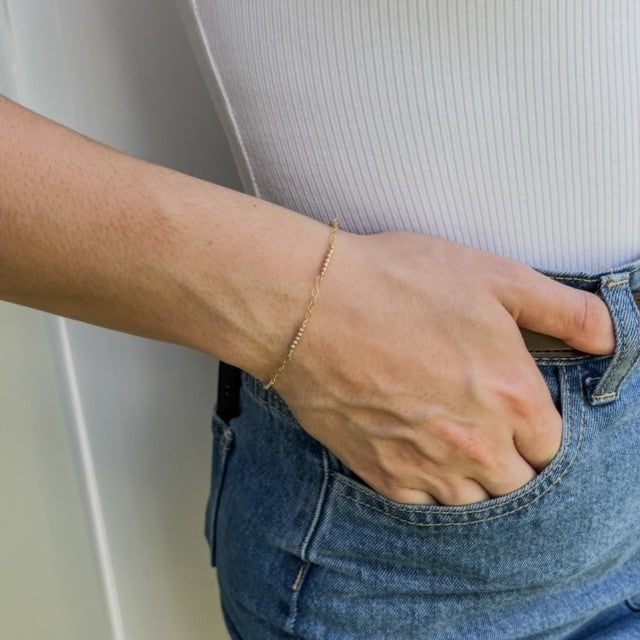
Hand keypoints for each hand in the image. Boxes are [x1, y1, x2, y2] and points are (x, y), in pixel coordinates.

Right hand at [272, 231, 614, 504]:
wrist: (312, 305)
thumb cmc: (397, 283)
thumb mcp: (493, 277)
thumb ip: (563, 311)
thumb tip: (608, 338)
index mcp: (514, 397)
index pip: (551, 445)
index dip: (536, 427)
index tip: (516, 412)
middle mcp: (477, 443)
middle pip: (518, 482)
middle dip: (512, 459)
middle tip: (486, 429)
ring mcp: (427, 464)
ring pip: (474, 501)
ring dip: (474, 480)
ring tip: (455, 447)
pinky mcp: (381, 472)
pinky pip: (423, 503)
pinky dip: (429, 486)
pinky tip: (418, 454)